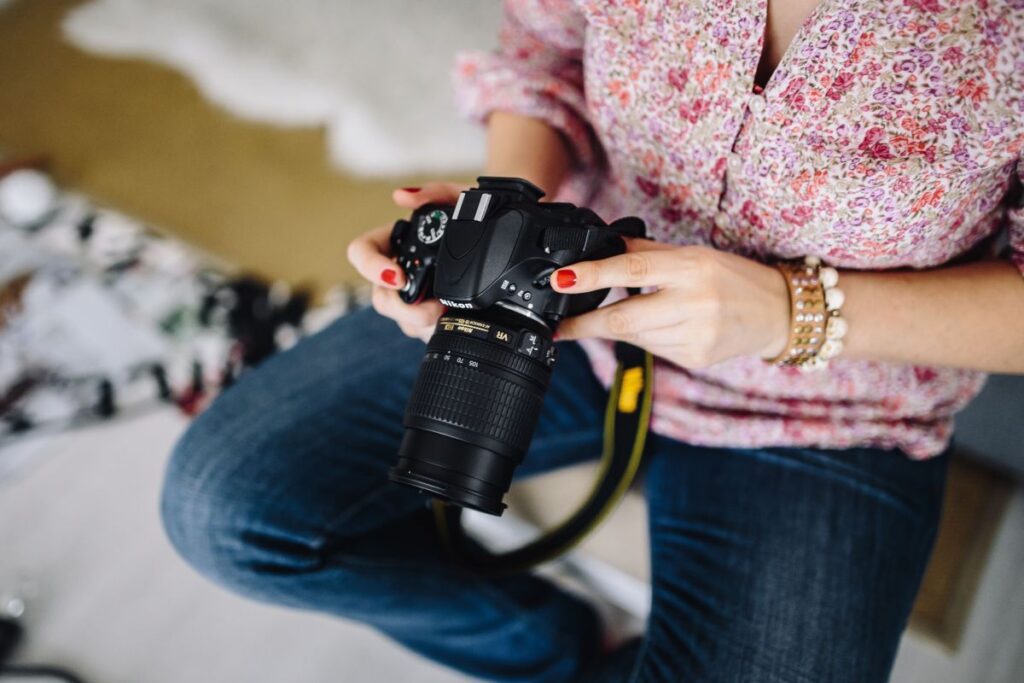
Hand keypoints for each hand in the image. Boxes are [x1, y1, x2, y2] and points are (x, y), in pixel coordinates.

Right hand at [346, 182, 465, 340]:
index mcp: (397, 240)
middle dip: (404, 309)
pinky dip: (434, 328)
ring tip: (447, 313)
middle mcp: (398, 269)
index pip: (362, 252)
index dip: (372, 267)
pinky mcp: (427, 316)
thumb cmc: (475, 216)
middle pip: (380, 297)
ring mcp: (412, 296)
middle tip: (434, 308)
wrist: (503, 237)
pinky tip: (450, 320)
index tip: (398, 277)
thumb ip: (435, 192)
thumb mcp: (464, 199)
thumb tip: (401, 197)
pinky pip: (420, 330)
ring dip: (421, 322)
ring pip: (400, 319)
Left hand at [552, 240, 790, 367]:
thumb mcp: (692, 255)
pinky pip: (652, 349)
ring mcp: (695, 336)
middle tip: (560, 326)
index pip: (631, 270)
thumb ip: (646, 254)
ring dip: (614, 328)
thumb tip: (601, 248)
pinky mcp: (695, 359)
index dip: (592, 277)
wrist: (777, 313)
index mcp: (691, 268)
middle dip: (585, 324)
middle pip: (624, 318)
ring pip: (634, 336)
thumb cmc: (731, 278)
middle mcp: (694, 303)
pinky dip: (641, 338)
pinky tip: (652, 327)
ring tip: (610, 318)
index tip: (561, 281)